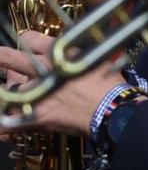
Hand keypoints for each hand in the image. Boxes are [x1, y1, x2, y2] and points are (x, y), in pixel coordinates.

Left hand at [0, 35, 125, 136]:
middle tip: (0, 57)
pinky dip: (4, 127)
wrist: (115, 109)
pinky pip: (11, 122)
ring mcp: (38, 93)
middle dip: (3, 57)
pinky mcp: (37, 115)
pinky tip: (2, 130)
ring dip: (15, 92)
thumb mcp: (97, 57)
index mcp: (58, 54)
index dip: (26, 41)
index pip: (29, 39)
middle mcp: (43, 70)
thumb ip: (78, 50)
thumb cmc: (110, 83)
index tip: (26, 45)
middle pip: (11, 58)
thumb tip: (71, 44)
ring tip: (23, 96)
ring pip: (12, 89)